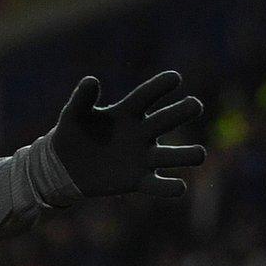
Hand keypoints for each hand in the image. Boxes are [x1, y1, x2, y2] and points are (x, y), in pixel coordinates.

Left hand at [47, 70, 206, 198]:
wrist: (65, 167)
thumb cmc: (72, 134)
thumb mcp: (73, 114)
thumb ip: (82, 98)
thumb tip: (92, 80)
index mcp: (128, 112)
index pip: (146, 96)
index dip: (160, 87)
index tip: (175, 78)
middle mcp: (142, 132)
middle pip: (165, 120)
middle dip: (181, 112)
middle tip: (195, 105)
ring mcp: (143, 156)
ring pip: (170, 155)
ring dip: (186, 155)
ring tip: (200, 154)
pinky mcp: (139, 180)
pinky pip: (157, 184)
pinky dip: (168, 187)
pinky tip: (179, 187)